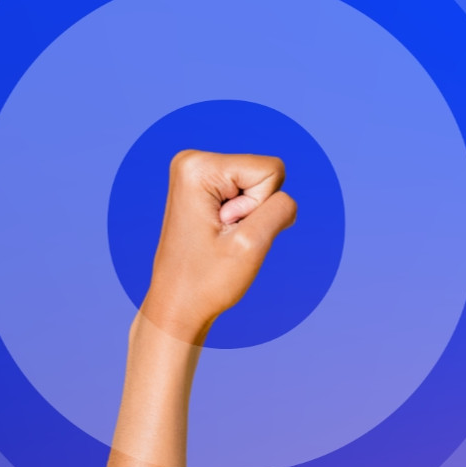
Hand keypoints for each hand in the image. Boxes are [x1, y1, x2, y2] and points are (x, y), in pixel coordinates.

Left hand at [140, 150, 296, 338]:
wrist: (179, 305)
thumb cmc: (208, 281)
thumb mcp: (253, 245)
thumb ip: (280, 210)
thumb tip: (286, 198)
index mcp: (198, 166)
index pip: (270, 170)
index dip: (260, 207)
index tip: (228, 230)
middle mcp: (193, 161)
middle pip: (263, 175)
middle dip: (254, 211)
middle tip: (224, 238)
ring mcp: (196, 174)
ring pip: (257, 187)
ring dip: (249, 219)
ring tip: (220, 239)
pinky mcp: (203, 190)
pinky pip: (246, 196)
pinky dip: (242, 220)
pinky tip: (219, 237)